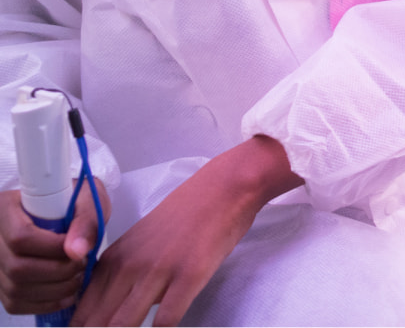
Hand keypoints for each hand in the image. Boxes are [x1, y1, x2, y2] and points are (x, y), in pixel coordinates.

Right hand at [0, 180, 108, 315]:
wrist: (67, 213)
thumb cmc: (75, 202)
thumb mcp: (88, 198)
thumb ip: (87, 220)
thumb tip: (77, 251)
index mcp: (7, 208)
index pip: (20, 236)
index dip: (52, 248)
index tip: (77, 248)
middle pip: (17, 267)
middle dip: (58, 271)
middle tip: (81, 265)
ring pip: (15, 289)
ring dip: (55, 289)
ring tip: (77, 277)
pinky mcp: (2, 283)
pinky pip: (15, 303)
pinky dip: (45, 304)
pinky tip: (67, 293)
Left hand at [73, 135, 300, 326]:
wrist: (224, 188)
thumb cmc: (186, 214)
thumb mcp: (141, 241)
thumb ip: (124, 273)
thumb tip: (114, 308)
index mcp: (114, 259)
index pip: (83, 310)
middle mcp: (129, 267)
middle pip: (98, 322)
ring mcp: (158, 271)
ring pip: (124, 324)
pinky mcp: (189, 276)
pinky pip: (166, 319)